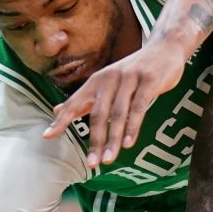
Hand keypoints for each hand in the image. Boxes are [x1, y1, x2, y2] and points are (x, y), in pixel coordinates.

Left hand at [43, 36, 188, 165]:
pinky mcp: (149, 81)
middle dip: (95, 141)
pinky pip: (139, 107)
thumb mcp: (107, 82)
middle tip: (91, 163)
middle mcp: (109, 78)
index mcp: (96, 81)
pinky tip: (129, 143)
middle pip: (98, 114)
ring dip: (113, 139)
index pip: (74, 102)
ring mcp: (130, 79)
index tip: (48, 136)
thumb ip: (85, 99)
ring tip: (108, 159)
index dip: (61, 119)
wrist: (164, 48)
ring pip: (119, 114)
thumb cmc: (133, 71)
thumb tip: (57, 111)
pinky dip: (133, 127)